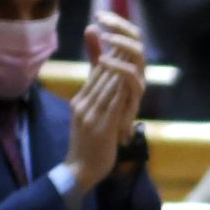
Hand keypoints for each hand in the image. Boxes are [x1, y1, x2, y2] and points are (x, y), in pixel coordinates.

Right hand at [65, 13, 144, 184]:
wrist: (78, 171)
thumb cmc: (86, 146)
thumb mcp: (88, 118)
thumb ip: (97, 100)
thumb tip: (105, 86)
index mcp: (80, 101)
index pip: (95, 74)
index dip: (108, 55)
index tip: (119, 39)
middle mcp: (82, 104)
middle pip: (101, 75)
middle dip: (115, 55)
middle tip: (127, 38)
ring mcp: (89, 114)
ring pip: (107, 86)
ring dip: (119, 68)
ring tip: (131, 52)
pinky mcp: (99, 126)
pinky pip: (112, 104)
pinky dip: (121, 89)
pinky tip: (130, 78)